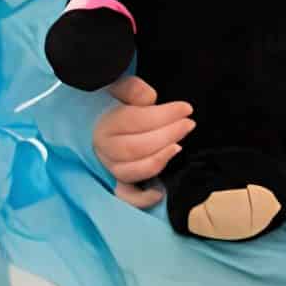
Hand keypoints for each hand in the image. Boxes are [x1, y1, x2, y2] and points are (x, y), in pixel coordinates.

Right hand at [93, 76, 194, 209]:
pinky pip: (128, 197)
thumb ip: (131, 88)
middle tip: (189, 124)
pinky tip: (159, 190)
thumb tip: (149, 98)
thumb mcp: (117, 87)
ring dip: (159, 159)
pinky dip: (142, 198)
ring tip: (179, 146)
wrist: (97, 120)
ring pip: (133, 171)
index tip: (186, 108)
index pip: (133, 120)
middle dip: (166, 135)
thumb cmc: (112, 102)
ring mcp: (110, 168)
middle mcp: (103, 149)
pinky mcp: (118, 182)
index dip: (163, 115)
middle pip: (135, 147)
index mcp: (102, 123)